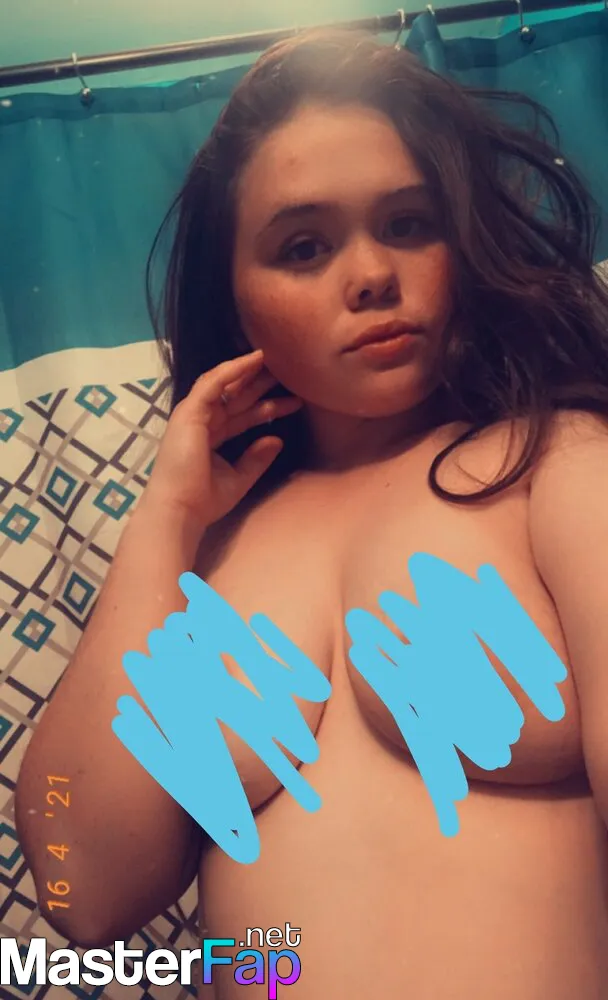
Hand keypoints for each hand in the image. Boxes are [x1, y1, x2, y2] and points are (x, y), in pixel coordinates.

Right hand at [144, 350, 302, 526]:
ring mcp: (193, 415)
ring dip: (249, 371)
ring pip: (225, 385)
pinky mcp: (189, 413)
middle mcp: (202, 422)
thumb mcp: (239, 478)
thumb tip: (277, 440)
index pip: (243, 416)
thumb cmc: (204, 500)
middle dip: (263, 385)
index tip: (295, 401)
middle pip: (237, 398)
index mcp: (212, 437)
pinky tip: (254, 359)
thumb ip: (257, 458)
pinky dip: (232, 370)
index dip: (268, 408)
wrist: (181, 511)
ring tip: (274, 358)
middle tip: (291, 373)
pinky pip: (213, 383)